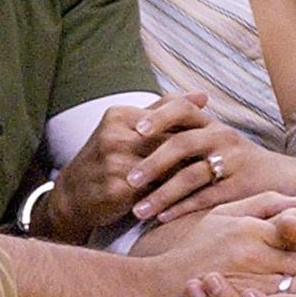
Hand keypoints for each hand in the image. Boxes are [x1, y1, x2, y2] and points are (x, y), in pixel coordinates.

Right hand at [39, 93, 209, 242]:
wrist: (72, 195)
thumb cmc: (108, 158)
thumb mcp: (129, 128)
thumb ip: (165, 111)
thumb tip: (203, 95)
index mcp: (120, 115)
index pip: (168, 117)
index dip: (194, 130)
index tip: (216, 141)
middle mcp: (115, 135)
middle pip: (169, 142)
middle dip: (196, 154)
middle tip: (222, 163)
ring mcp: (114, 162)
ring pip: (166, 168)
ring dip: (190, 177)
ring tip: (212, 182)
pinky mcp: (116, 189)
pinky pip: (156, 193)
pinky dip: (175, 197)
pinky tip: (192, 201)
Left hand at [125, 117, 295, 223]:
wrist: (283, 178)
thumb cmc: (234, 158)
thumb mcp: (211, 138)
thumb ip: (180, 133)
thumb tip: (132, 130)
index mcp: (209, 122)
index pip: (181, 107)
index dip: (158, 117)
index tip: (136, 131)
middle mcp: (221, 136)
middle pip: (182, 144)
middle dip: (152, 163)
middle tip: (128, 179)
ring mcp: (233, 162)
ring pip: (191, 176)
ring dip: (162, 194)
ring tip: (138, 210)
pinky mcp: (241, 188)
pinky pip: (206, 199)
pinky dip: (182, 209)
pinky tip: (162, 218)